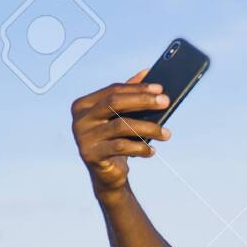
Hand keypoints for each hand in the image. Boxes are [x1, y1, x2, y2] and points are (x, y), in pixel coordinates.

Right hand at [70, 69, 170, 194]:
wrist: (106, 175)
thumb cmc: (114, 141)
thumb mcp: (121, 117)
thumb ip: (129, 94)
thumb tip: (147, 71)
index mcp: (84, 104)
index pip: (113, 90)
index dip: (138, 88)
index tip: (160, 89)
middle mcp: (79, 119)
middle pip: (114, 103)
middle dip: (143, 101)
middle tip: (166, 102)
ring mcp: (83, 137)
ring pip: (120, 126)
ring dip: (148, 128)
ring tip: (166, 133)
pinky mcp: (90, 155)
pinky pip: (120, 147)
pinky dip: (140, 147)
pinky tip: (152, 150)